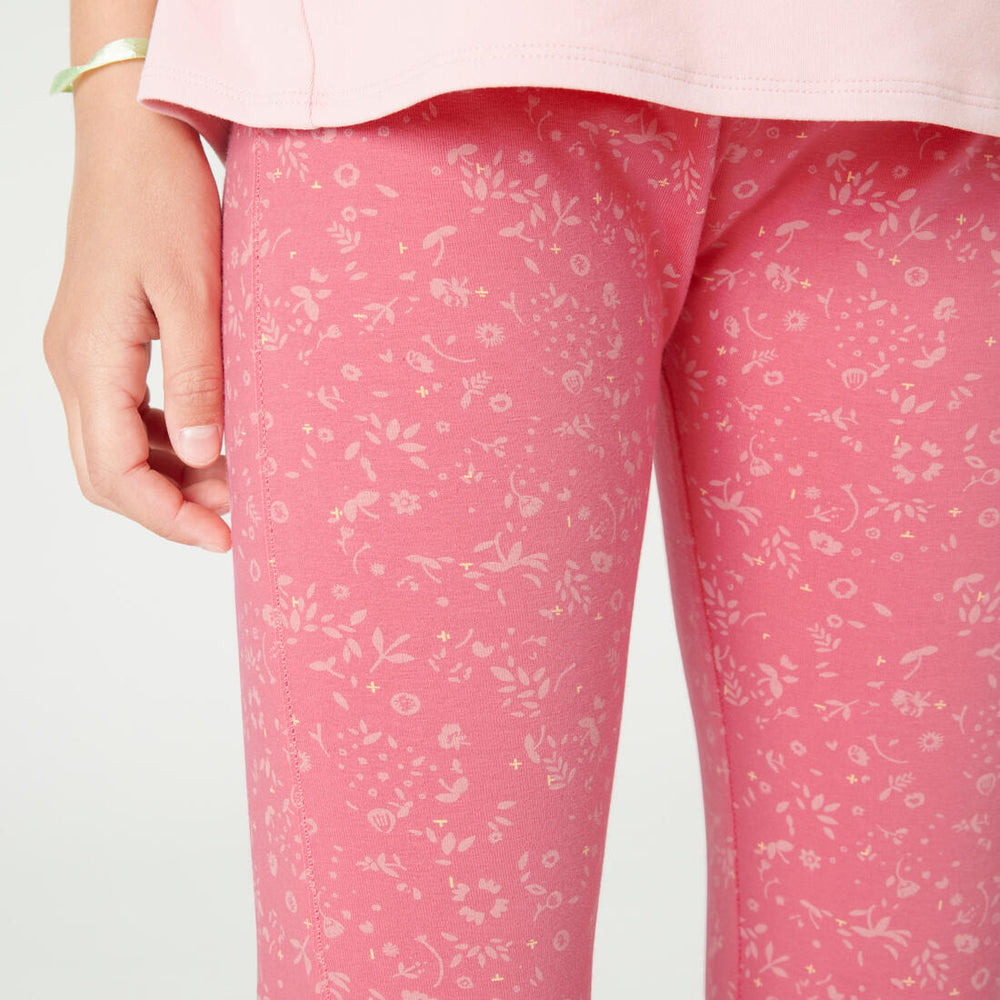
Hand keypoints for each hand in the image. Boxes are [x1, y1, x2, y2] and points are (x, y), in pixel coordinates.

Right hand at [44, 84, 230, 552]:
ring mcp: (81, 355)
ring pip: (113, 448)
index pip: (115, 475)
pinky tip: (210, 441)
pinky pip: (123, 415)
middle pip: (107, 474)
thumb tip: (203, 460)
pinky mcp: (100, 342)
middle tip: (237, 517)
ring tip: (237, 481)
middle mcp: (72, 366)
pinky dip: (164, 443)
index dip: (167, 519)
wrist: (134, 137)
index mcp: (90, 362)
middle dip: (170, 507)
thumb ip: (198, 383)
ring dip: (170, 477)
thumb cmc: (164, 201)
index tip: (225, 538)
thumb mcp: (195, 296)